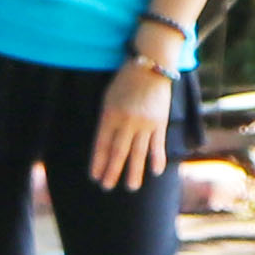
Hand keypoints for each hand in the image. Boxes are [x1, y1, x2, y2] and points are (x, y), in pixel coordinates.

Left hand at [92, 58, 174, 191]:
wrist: (151, 67)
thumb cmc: (125, 82)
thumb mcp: (108, 98)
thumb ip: (106, 120)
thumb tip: (104, 144)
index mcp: (109, 115)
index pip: (101, 144)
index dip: (98, 162)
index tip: (94, 177)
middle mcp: (126, 121)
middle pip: (118, 152)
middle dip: (112, 171)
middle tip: (106, 187)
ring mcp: (145, 123)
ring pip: (138, 152)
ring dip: (134, 171)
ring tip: (131, 188)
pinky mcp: (160, 122)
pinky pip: (158, 144)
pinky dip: (157, 159)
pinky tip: (155, 172)